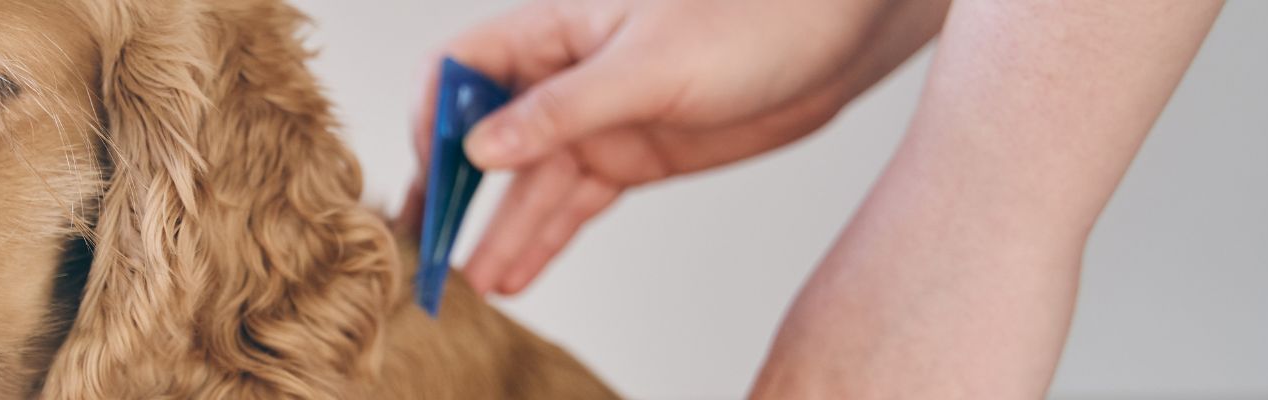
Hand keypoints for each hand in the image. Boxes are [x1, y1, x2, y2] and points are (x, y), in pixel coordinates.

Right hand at [398, 0, 949, 295]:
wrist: (835, 40)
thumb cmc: (753, 20)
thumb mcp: (649, 65)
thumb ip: (562, 109)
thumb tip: (480, 148)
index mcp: (555, 32)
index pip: (462, 69)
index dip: (436, 118)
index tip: (435, 171)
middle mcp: (565, 78)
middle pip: (485, 137)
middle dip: (454, 190)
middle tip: (432, 243)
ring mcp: (596, 122)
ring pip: (527, 184)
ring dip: (497, 230)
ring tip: (468, 281)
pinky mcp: (630, 158)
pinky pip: (571, 205)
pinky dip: (542, 239)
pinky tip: (513, 274)